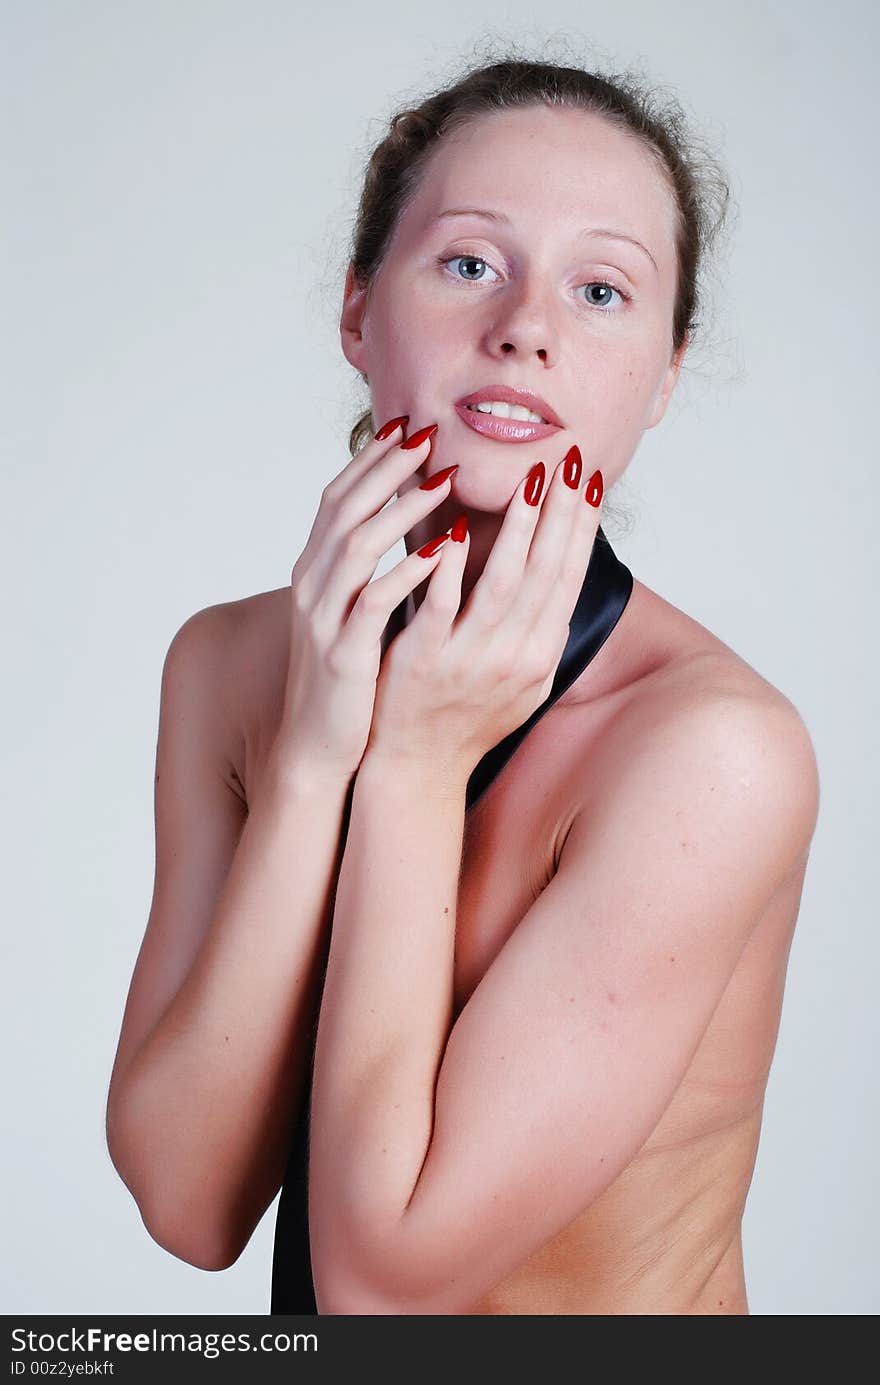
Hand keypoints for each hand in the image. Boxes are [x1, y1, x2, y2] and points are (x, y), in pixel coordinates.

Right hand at [270, 416, 461, 779]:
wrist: (315, 748)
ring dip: (401, 509)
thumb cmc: (345, 681)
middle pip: (344, 508)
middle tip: (428, 434)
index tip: (408, 426)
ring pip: (356, 545)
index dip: (370, 461)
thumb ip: (368, 574)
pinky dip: (405, 572)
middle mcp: (312, 587)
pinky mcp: (343, 653)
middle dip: (386, 468)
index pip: (339, 500)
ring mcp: (324, 619)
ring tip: (444, 481)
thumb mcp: (351, 616)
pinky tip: (439, 553)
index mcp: (315, 574)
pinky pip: (373, 602)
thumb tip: (405, 534)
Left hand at [365, 446, 603, 780]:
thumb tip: (561, 584)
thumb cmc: (467, 718)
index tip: (590, 480)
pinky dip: (452, 568)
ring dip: (519, 531)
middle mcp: (515, 658)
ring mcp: (472, 660)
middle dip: (562, 514)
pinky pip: (442, 607)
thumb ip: (539, 634)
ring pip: (503, 585)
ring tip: (529, 482)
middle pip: (546, 574)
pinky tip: (457, 531)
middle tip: (571, 462)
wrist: (417, 767)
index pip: (567, 579)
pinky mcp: (426, 662)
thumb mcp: (521, 684)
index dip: (581, 528)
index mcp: (540, 656)